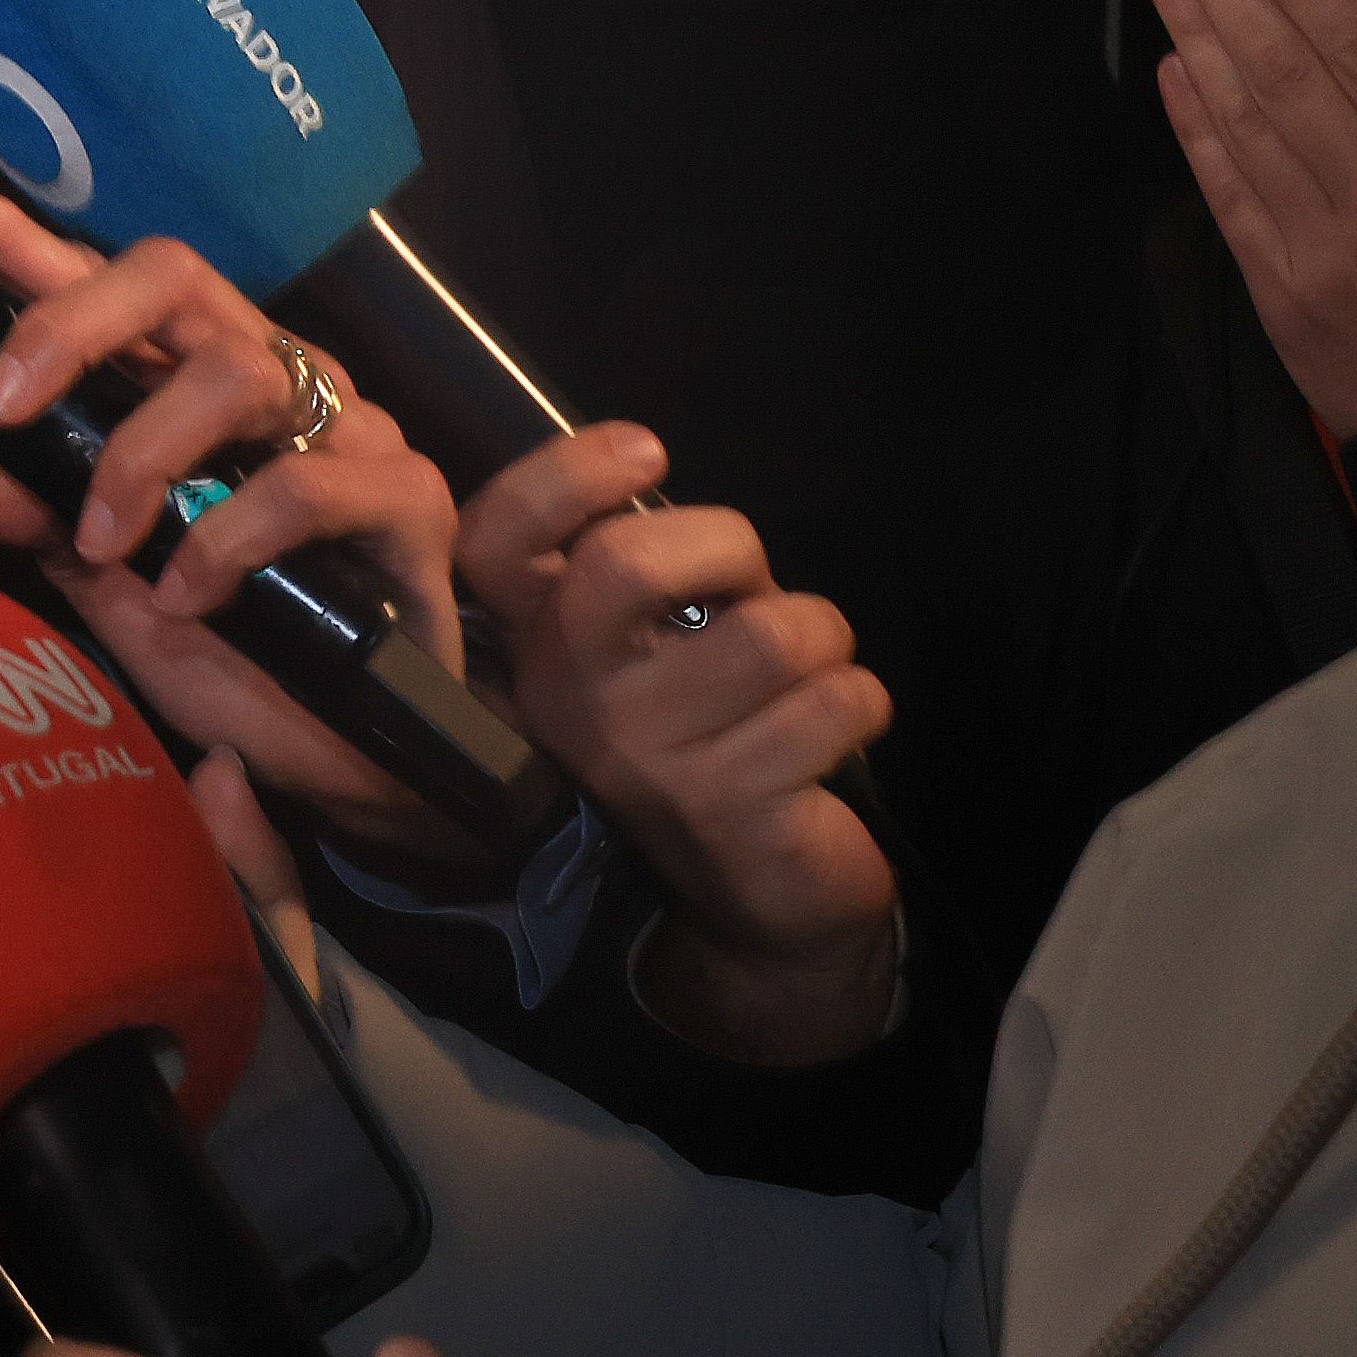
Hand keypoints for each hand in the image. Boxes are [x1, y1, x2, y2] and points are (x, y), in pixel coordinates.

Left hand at [0, 161, 482, 878]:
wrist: (345, 755)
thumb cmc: (232, 647)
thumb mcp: (103, 582)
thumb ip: (25, 510)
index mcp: (191, 380)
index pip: (103, 281)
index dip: (17, 235)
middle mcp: (273, 375)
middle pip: (175, 275)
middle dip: (72, 321)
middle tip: (2, 403)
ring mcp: (348, 427)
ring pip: (238, 370)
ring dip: (145, 454)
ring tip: (106, 543)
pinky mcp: (407, 496)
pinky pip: (307, 481)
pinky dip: (228, 537)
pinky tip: (192, 596)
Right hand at [456, 429, 900, 1064]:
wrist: (759, 906)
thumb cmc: (713, 733)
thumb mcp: (652, 650)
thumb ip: (642, 573)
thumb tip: (666, 487)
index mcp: (538, 647)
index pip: (496, 543)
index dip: (560, 475)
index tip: (646, 451)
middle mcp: (567, 703)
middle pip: (622, 564)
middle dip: (730, 545)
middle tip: (755, 591)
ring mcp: (642, 762)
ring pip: (772, 634)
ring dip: (822, 638)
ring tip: (806, 678)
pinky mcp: (728, 810)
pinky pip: (836, 700)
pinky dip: (861, 700)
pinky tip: (833, 734)